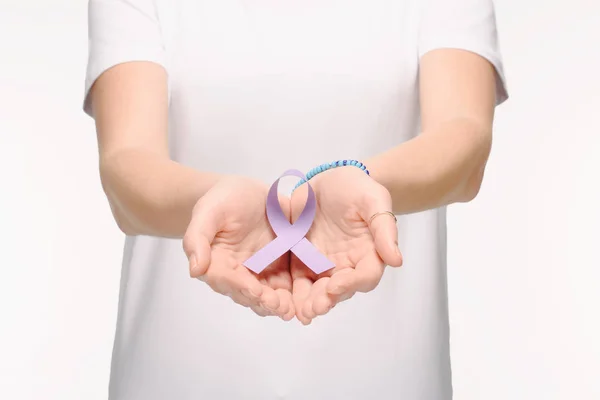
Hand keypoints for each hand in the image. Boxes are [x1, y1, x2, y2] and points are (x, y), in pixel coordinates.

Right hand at [183, 176, 294, 319]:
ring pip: (266, 296)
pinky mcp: (276, 268)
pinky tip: (304, 300)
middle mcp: (235, 273)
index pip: (226, 279)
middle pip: (247, 293)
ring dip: (278, 304)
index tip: (256, 292)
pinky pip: (284, 286)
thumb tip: (195, 269)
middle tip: (279, 306)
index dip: (241, 286)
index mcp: (215, 262)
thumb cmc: (222, 199)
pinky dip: (292, 295)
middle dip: (263, 301)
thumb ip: (198, 238)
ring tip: (291, 309)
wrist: (246, 192)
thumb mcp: (208, 211)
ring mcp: (257, 273)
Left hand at [290, 166, 402, 324]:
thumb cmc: (356, 187)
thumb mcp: (373, 200)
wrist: (329, 179)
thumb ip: (383, 228)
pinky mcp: (303, 260)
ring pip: (318, 291)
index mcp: (369, 252)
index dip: (351, 283)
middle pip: (340, 290)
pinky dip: (292, 293)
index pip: (365, 275)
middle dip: (326, 300)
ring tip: (300, 311)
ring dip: (309, 303)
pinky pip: (298, 280)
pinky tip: (283, 301)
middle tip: (313, 309)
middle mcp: (348, 264)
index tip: (335, 286)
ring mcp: (324, 264)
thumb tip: (397, 260)